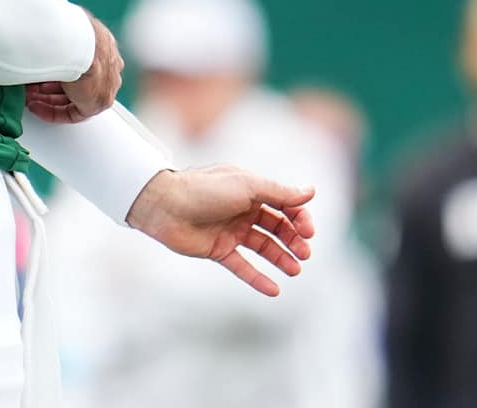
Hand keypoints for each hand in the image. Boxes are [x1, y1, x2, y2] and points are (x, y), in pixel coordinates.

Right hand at [26, 14, 120, 123]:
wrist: (77, 42)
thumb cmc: (69, 29)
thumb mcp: (62, 25)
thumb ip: (55, 34)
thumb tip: (37, 29)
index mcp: (103, 46)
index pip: (82, 64)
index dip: (58, 70)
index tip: (43, 72)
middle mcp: (108, 67)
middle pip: (77, 83)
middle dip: (51, 88)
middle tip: (32, 88)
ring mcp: (105, 86)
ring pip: (74, 99)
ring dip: (48, 100)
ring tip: (29, 98)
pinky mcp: (97, 102)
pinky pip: (74, 113)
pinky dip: (52, 111)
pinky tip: (36, 107)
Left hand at [125, 165, 315, 296]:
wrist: (166, 207)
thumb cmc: (206, 190)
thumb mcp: (247, 186)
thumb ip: (279, 192)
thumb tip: (310, 192)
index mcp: (251, 189)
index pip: (284, 204)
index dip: (299, 218)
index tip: (308, 232)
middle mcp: (243, 209)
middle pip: (277, 226)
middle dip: (293, 239)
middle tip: (305, 254)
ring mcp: (231, 230)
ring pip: (263, 246)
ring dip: (281, 258)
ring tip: (296, 270)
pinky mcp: (218, 250)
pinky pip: (243, 266)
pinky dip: (258, 279)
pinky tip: (275, 290)